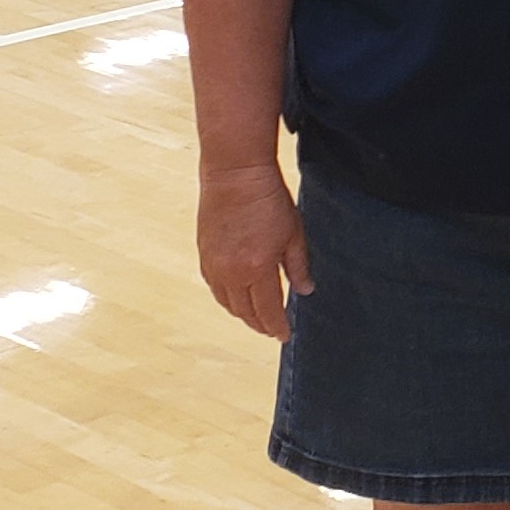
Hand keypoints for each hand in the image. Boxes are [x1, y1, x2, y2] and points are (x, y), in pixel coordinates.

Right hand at [195, 164, 311, 338]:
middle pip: (245, 312)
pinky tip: (236, 298)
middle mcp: (232, 272)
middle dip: (259, 324)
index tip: (284, 335)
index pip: (267, 310)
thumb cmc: (267, 199)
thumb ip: (298, 266)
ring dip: (242, 314)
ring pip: (227, 303)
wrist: (235, 175)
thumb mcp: (293, 233)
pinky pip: (214, 288)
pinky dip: (226, 299)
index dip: (276, 326)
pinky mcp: (203, 255)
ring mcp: (214, 265)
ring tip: (256, 318)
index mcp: (258, 268)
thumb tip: (305, 290)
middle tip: (271, 329)